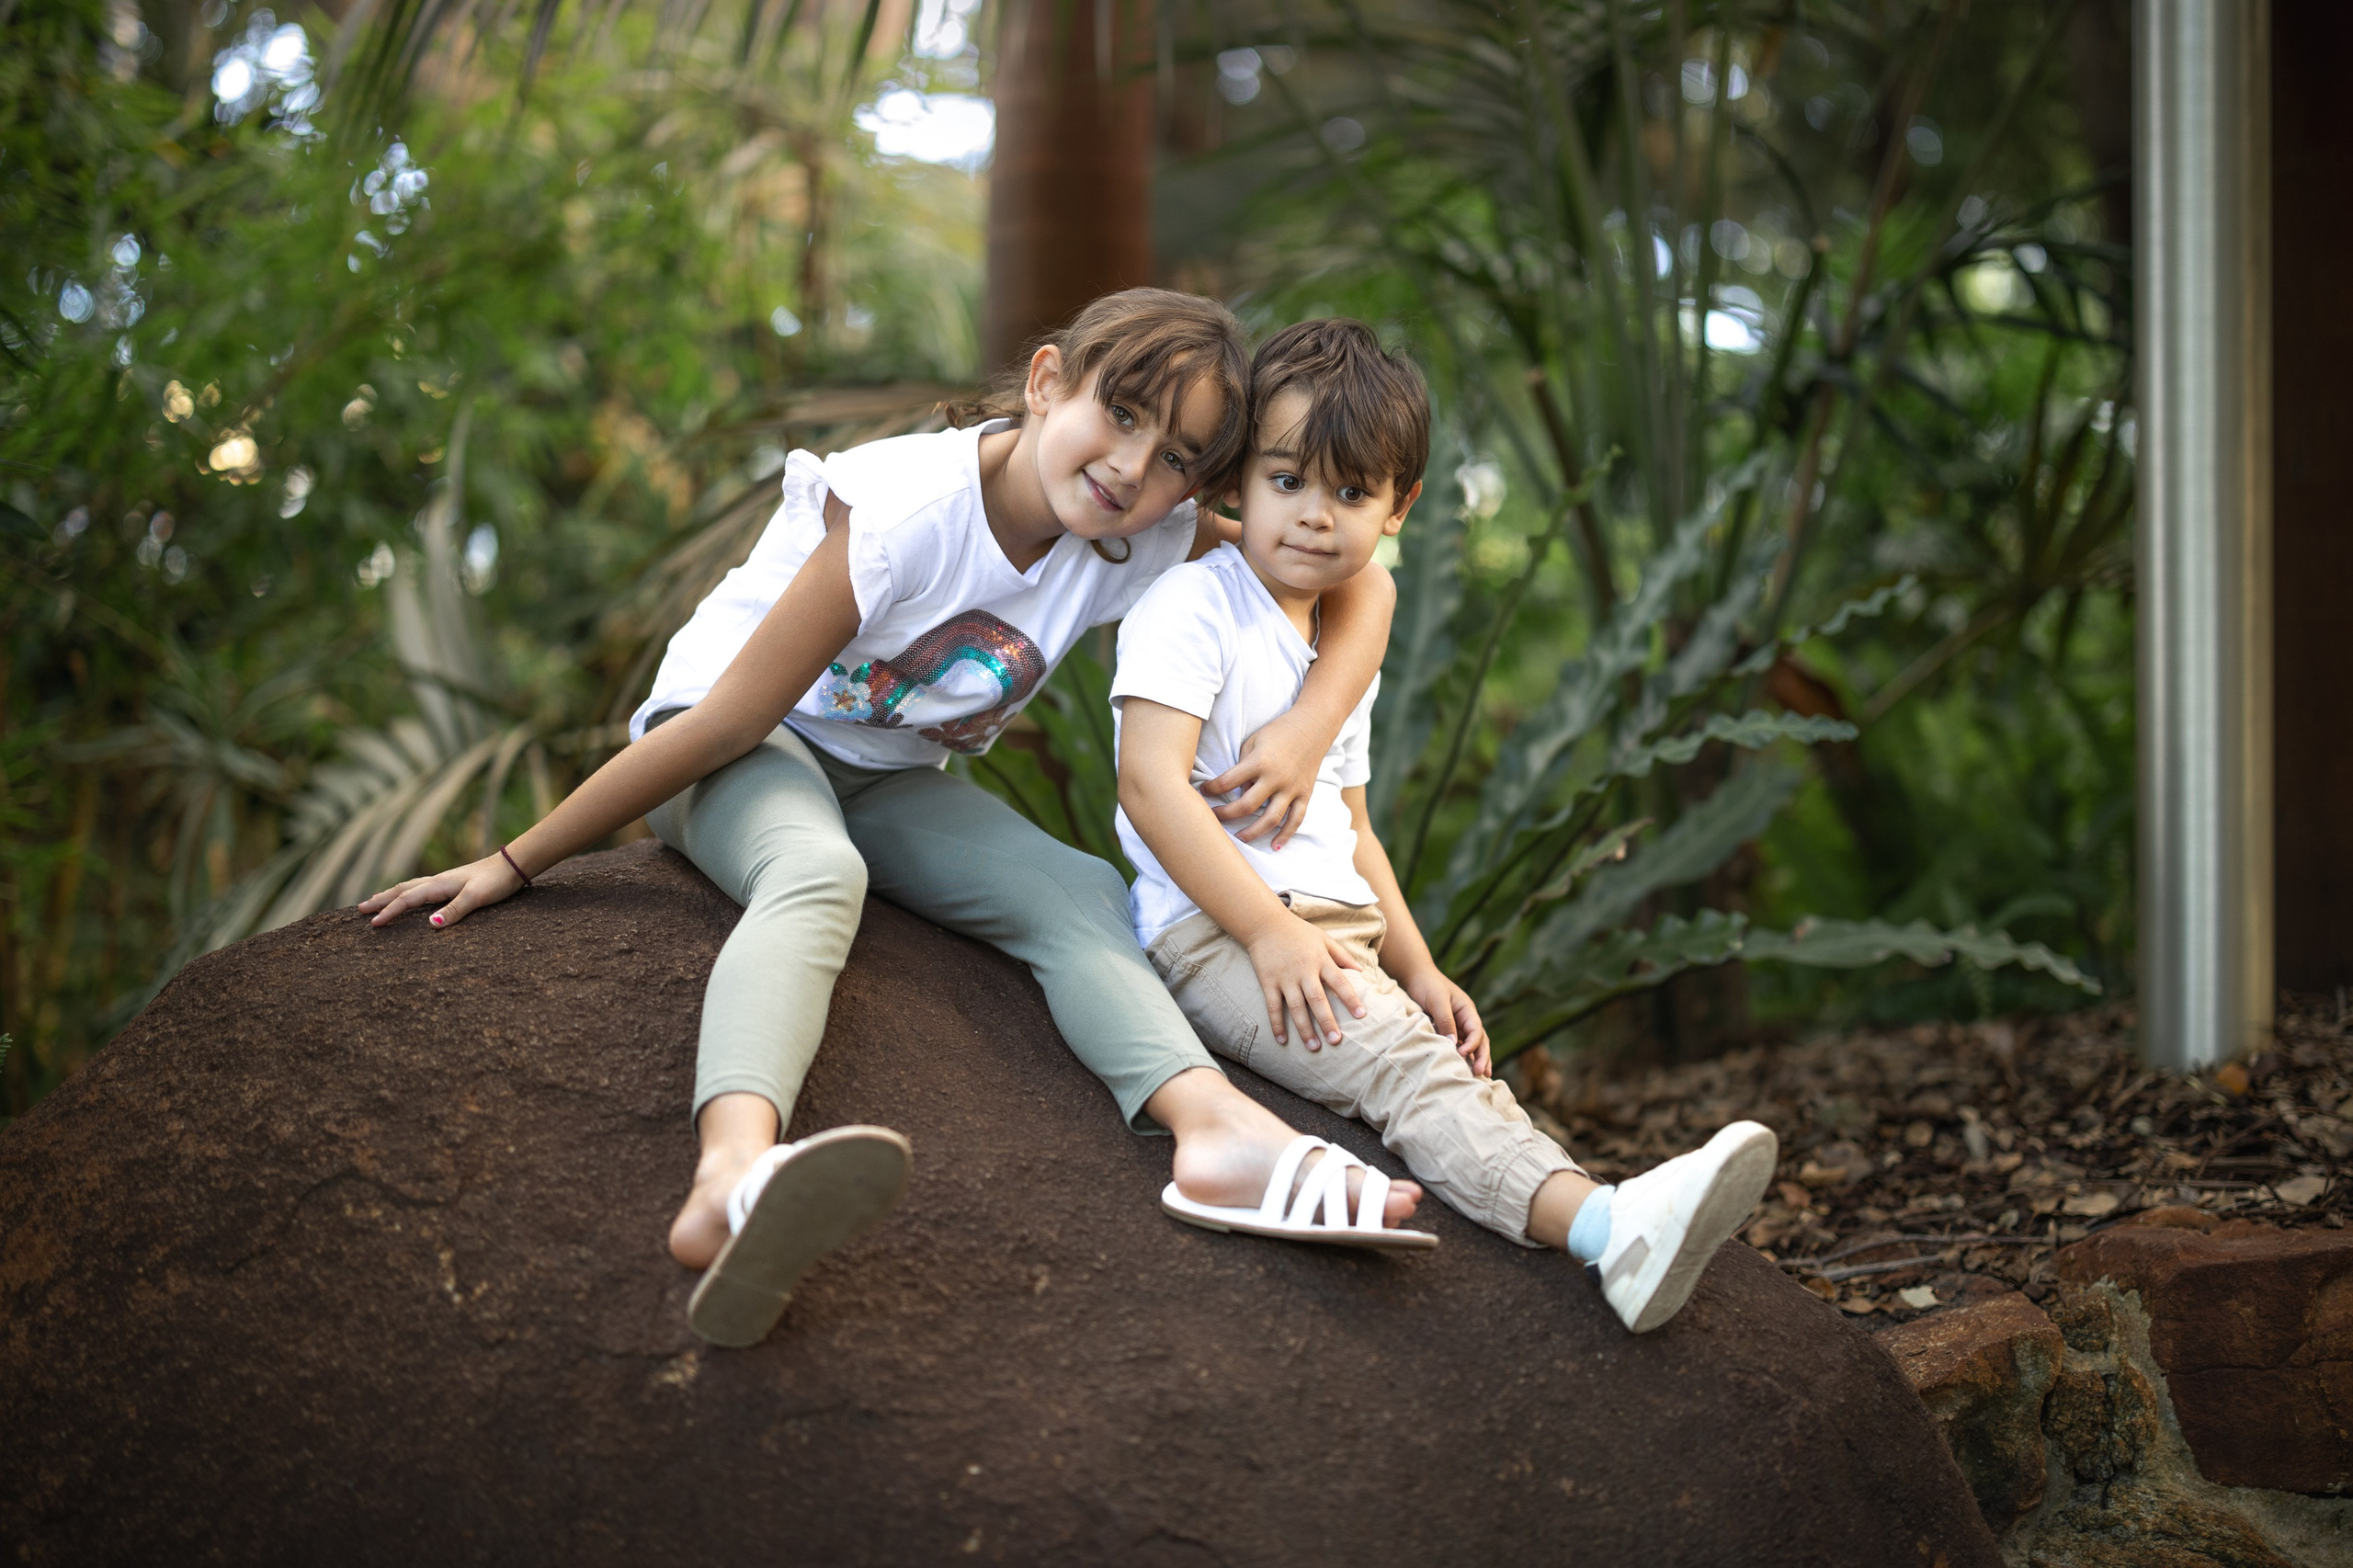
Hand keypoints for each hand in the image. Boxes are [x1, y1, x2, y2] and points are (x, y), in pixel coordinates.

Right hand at [358, 852, 525, 929]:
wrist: (512, 866)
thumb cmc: (496, 882)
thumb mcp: (476, 898)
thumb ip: (455, 910)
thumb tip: (430, 924)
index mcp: (438, 885)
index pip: (407, 899)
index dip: (389, 911)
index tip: (373, 924)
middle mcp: (437, 881)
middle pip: (402, 890)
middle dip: (381, 900)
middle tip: (360, 909)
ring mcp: (444, 881)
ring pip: (410, 888)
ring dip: (391, 894)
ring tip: (375, 900)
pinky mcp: (452, 883)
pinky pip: (421, 889)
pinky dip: (407, 893)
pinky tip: (410, 897)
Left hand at [1201, 711, 1324, 849]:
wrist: (1313, 726)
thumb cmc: (1278, 732)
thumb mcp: (1253, 742)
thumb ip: (1243, 767)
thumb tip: (1238, 792)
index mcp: (1259, 762)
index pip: (1228, 782)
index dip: (1211, 789)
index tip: (1203, 792)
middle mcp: (1275, 778)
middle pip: (1246, 806)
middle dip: (1226, 815)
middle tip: (1213, 818)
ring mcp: (1292, 788)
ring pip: (1270, 819)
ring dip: (1253, 832)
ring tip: (1239, 838)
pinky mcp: (1305, 794)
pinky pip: (1296, 819)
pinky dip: (1286, 835)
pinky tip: (1274, 846)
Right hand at [1243, 914, 1367, 1048]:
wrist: (1265, 923)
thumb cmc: (1298, 931)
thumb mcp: (1323, 939)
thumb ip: (1342, 956)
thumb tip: (1361, 972)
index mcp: (1321, 960)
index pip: (1340, 982)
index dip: (1351, 999)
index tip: (1361, 1016)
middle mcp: (1304, 971)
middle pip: (1318, 999)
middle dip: (1327, 1021)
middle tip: (1336, 1041)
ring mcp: (1285, 978)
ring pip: (1296, 1007)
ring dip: (1305, 1028)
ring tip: (1314, 1047)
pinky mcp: (1268, 982)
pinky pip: (1273, 1006)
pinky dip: (1277, 1023)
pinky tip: (1282, 1040)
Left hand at [1398, 965, 1489, 1076]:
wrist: (1416, 976)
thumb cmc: (1428, 985)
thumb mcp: (1438, 1001)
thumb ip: (1445, 1021)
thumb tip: (1453, 1044)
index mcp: (1467, 1010)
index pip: (1476, 1030)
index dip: (1473, 1044)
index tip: (1462, 1053)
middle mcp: (1465, 1019)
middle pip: (1480, 1040)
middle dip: (1482, 1056)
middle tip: (1480, 1073)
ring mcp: (1458, 1025)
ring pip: (1472, 1044)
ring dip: (1476, 1059)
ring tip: (1480, 1075)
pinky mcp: (1447, 1030)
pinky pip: (1459, 1045)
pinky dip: (1463, 1056)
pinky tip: (1463, 1067)